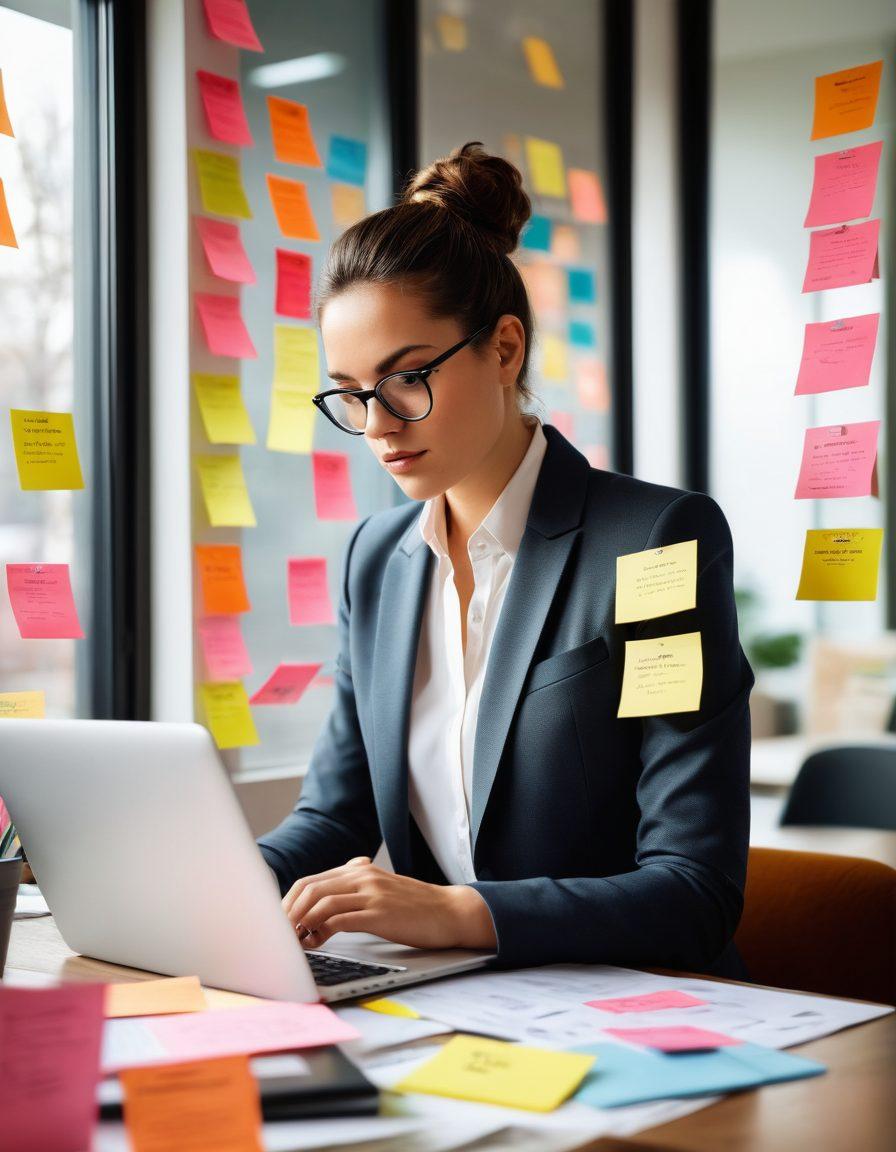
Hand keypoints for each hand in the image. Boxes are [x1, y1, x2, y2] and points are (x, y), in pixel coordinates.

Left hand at [281, 856, 496, 951]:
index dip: (289, 902)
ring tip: (293, 941)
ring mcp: (372, 893)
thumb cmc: (416, 908)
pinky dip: (321, 931)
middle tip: (279, 934)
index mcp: (359, 870)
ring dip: (300, 923)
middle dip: (288, 912)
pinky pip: (341, 918)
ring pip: (322, 901)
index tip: (279, 923)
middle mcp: (362, 876)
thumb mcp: (381, 891)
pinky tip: (315, 942)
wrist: (450, 911)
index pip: (311, 881)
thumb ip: (354, 892)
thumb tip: (320, 914)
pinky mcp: (381, 913)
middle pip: (310, 888)